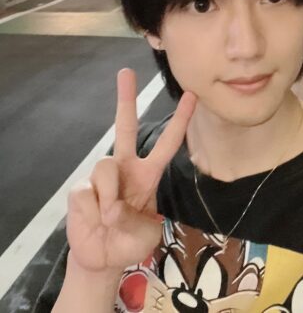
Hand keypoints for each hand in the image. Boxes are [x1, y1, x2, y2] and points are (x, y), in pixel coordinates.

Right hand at [66, 68, 196, 271]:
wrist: (103, 258)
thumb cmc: (131, 241)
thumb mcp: (147, 233)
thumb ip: (136, 218)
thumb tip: (111, 205)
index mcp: (148, 174)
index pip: (167, 143)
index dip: (180, 121)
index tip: (192, 96)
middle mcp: (126, 168)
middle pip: (126, 128)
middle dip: (126, 99)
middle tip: (126, 72)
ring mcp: (102, 177)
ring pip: (106, 167)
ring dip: (111, 198)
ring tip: (111, 219)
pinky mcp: (81, 189)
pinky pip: (88, 192)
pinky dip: (94, 211)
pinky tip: (95, 220)